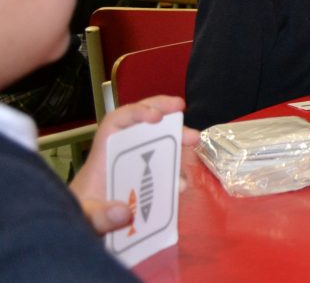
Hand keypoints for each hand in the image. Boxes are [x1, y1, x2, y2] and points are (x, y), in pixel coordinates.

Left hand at [68, 95, 199, 235]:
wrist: (80, 232)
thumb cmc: (79, 216)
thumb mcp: (84, 217)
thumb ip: (99, 216)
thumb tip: (125, 212)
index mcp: (104, 156)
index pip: (117, 123)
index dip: (136, 112)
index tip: (157, 116)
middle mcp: (123, 156)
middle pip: (142, 126)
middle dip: (163, 114)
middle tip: (182, 110)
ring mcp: (137, 170)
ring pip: (158, 146)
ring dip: (177, 141)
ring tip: (195, 143)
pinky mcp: (148, 185)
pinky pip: (165, 173)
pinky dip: (177, 175)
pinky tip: (182, 185)